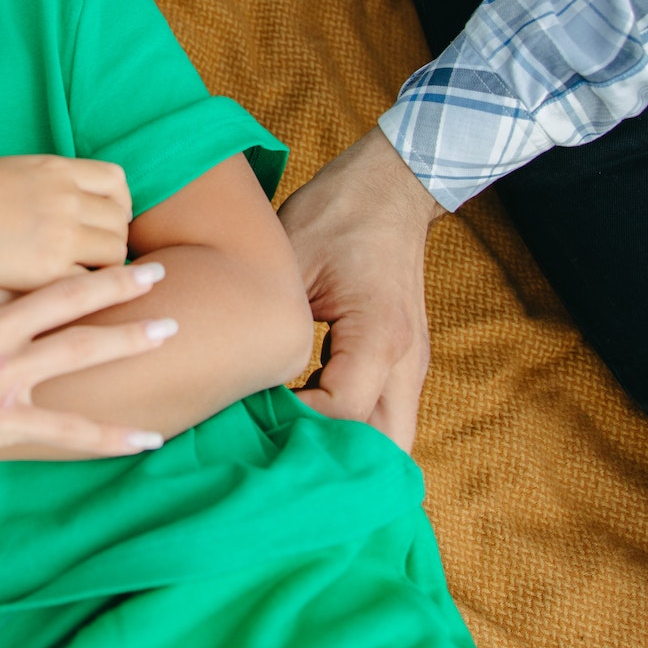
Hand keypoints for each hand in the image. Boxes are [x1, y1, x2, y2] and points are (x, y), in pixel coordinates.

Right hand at [0, 155, 131, 312]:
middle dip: (110, 240)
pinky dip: (84, 292)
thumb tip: (52, 198)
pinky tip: (60, 300)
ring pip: (116, 253)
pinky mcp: (51, 270)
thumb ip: (36, 185)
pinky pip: (93, 283)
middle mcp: (65, 197)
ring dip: (103, 270)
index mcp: (52, 168)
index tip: (99, 224)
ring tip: (77, 283)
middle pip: (120, 220)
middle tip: (88, 261)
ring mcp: (62, 233)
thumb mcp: (1, 175)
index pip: (115, 181)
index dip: (114, 206)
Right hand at [0, 261, 172, 572]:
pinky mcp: (4, 424)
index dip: (63, 264)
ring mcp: (4, 377)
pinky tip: (149, 436)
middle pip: (70, 298)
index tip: (91, 255)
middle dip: (119, 283)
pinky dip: (113, 437)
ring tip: (171, 327)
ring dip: (131, 338)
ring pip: (83, 350)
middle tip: (158, 270)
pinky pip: (72, 433)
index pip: (26, 276)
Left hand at [277, 127, 440, 450]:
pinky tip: (304, 420)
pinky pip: (386, 413)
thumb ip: (272, 323)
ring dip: (346, 449)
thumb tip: (234, 380)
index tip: (250, 416)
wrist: (388, 187)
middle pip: (385, 448)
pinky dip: (352, 428)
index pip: (344, 413)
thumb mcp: (291, 261)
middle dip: (333, 461)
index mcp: (379, 337)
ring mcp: (413, 363)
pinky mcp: (405, 360)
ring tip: (289, 442)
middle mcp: (407, 360)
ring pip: (392, 437)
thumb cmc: (335, 215)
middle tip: (274, 449)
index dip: (297, 425)